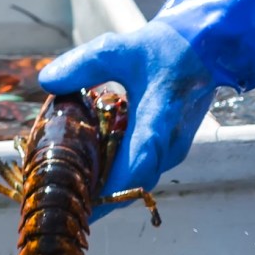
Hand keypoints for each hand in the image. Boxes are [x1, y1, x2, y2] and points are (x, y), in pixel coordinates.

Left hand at [40, 23, 214, 218]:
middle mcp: (171, 144)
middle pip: (131, 184)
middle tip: (57, 203)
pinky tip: (87, 171)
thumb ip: (82, 65)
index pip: (136, 164)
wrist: (207, 50)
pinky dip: (114, 176)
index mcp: (160, 120)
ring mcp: (172, 150)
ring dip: (104, 188)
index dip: (107, 190)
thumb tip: (47, 81)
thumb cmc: (166, 49)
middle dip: (95, 197)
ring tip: (67, 191)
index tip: (78, 205)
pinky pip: (140, 172)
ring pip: (135, 181)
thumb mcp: (119, 49)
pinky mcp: (169, 150)